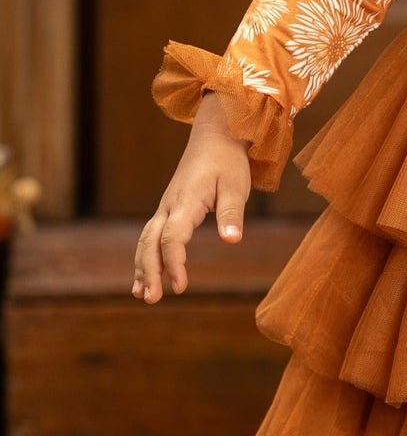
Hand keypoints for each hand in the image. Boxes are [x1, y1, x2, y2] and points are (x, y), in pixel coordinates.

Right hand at [132, 92, 251, 302]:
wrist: (215, 136)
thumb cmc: (228, 161)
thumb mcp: (235, 185)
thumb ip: (232, 212)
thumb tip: (232, 239)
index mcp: (185, 201)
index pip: (172, 237)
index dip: (174, 263)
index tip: (179, 287)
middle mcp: (169, 206)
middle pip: (150, 242)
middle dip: (149, 271)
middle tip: (151, 299)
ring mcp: (165, 207)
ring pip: (145, 240)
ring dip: (142, 267)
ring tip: (141, 295)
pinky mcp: (169, 209)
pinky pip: (151, 236)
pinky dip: (145, 257)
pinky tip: (144, 278)